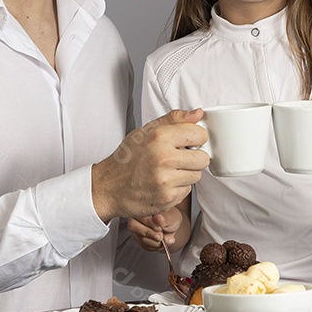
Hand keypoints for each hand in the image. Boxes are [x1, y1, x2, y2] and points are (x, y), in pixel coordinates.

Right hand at [92, 109, 208, 222]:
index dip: (195, 138)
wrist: (109, 187)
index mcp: (159, 137)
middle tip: (178, 158)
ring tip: (168, 171)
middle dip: (194, 158)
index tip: (188, 142)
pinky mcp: (167, 198)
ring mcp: (165, 180)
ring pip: (197, 175)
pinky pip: (187, 191)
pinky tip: (164, 183)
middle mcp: (163, 158)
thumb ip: (174, 119)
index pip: (199, 135)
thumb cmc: (127, 158)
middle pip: (202, 158)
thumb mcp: (146, 131)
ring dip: (186, 174)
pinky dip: (178, 188)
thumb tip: (198, 113)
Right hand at [128, 210, 182, 250]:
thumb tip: (158, 218)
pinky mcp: (138, 239)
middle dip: (148, 233)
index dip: (148, 223)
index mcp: (143, 207)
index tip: (160, 228)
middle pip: (133, 227)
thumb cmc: (171, 218)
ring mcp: (136, 229)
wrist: (172, 227)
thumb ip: (165, 218)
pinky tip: (162, 242)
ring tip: (165, 239)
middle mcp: (136, 217)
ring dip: (154, 242)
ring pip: (140, 238)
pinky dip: (155, 246)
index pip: (138, 215)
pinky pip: (144, 245)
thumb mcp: (171, 217)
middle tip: (161, 236)